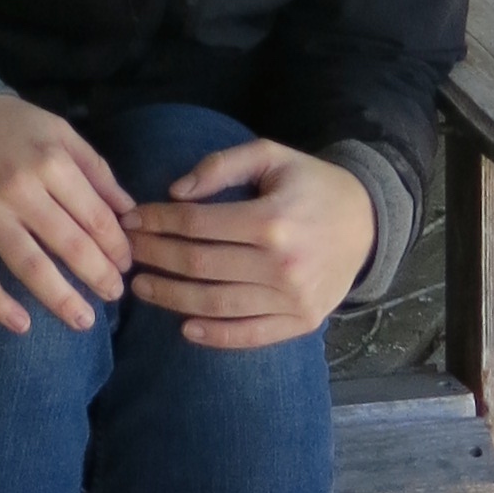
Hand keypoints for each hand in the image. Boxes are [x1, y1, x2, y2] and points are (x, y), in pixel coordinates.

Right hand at [0, 95, 135, 335]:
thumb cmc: (6, 124)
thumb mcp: (57, 131)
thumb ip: (95, 170)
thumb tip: (128, 211)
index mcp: (50, 161)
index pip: (95, 216)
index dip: (116, 246)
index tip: (126, 264)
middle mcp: (19, 189)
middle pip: (69, 245)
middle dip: (98, 275)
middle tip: (113, 294)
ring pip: (30, 266)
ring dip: (61, 299)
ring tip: (83, 321)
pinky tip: (21, 325)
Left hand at [125, 139, 374, 348]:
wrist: (367, 222)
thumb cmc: (310, 184)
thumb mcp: (271, 156)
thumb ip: (221, 166)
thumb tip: (174, 192)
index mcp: (271, 219)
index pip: (197, 224)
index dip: (157, 222)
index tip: (131, 220)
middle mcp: (281, 264)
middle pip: (199, 265)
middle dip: (154, 257)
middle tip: (126, 252)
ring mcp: (292, 298)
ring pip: (216, 303)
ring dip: (171, 297)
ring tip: (141, 287)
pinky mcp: (302, 322)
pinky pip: (250, 335)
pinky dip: (215, 335)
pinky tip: (185, 328)